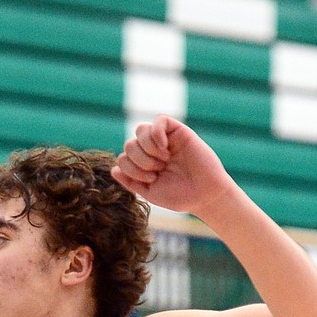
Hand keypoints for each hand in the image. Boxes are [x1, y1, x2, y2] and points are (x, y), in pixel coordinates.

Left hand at [111, 116, 233, 218]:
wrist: (204, 194)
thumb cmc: (178, 196)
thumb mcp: (149, 192)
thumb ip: (130, 182)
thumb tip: (113, 169)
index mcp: (143, 165)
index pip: (123, 157)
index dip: (131, 168)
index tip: (150, 179)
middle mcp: (152, 151)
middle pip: (129, 143)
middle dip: (138, 159)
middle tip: (156, 170)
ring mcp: (165, 140)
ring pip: (140, 130)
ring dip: (147, 148)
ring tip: (163, 160)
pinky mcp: (179, 131)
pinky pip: (159, 120)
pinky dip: (156, 133)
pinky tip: (164, 147)